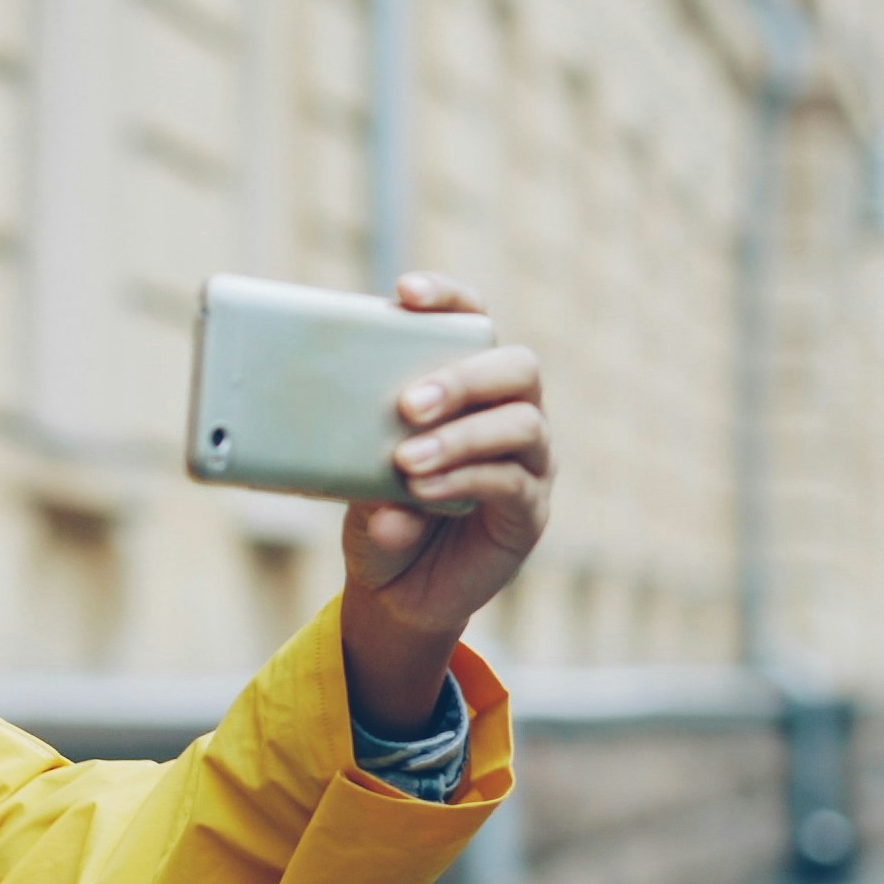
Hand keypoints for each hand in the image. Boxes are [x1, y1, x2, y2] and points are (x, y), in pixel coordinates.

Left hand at [337, 273, 551, 733]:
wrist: (394, 590)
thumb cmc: (378, 513)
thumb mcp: (354, 480)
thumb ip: (361, 466)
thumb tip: (379, 487)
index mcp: (469, 385)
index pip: (473, 320)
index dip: (447, 298)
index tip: (404, 293)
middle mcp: (510, 411)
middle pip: (515, 366)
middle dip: (461, 377)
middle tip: (406, 404)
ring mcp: (528, 460)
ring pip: (520, 422)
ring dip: (460, 436)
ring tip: (406, 459)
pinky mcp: (528, 510)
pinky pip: (511, 482)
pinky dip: (465, 480)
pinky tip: (423, 492)